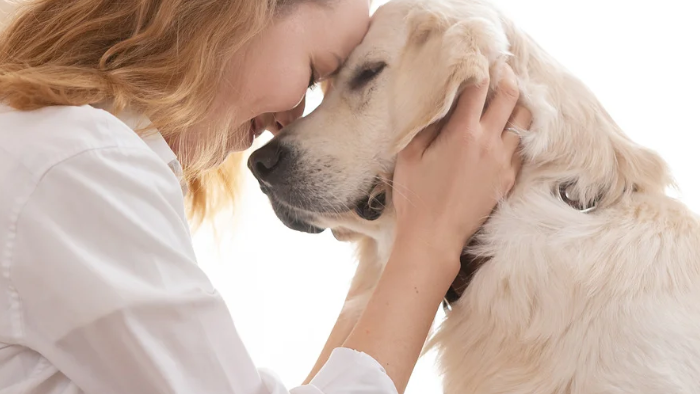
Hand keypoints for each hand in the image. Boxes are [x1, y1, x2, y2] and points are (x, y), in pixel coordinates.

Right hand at [392, 64, 531, 260]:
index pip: (478, 88)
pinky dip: (518, 132)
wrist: (435, 236)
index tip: (478, 60)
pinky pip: (522, 147)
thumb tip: (439, 102)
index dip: (480, 68)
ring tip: (509, 97)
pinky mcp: (508, 180)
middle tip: (501, 69)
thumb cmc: (416, 196)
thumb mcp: (410, 155)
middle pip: (509, 97)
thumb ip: (426, 124)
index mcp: (462, 133)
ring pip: (524, 120)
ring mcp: (503, 162)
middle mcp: (489, 143)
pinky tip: (509, 130)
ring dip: (518, 103)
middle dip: (506, 77)